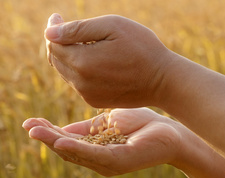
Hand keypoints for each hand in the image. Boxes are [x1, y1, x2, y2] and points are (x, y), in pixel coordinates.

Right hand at [23, 108, 186, 175]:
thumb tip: (61, 128)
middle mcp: (100, 160)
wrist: (174, 132)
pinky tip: (62, 140)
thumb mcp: (110, 122)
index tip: (29, 122)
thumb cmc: (145, 125)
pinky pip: (95, 155)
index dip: (48, 133)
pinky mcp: (121, 161)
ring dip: (55, 143)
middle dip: (47, 139)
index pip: (67, 143)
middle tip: (28, 126)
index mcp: (97, 149)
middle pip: (67, 151)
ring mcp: (110, 163)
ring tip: (36, 132)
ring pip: (77, 154)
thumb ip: (88, 127)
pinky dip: (78, 148)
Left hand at [45, 13, 171, 107]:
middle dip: (59, 43)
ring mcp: (87, 95)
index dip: (53, 28)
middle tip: (69, 29)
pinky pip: (78, 83)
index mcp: (82, 62)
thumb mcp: (112, 27)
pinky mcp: (95, 101)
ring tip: (87, 45)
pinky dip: (81, 71)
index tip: (59, 17)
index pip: (52, 43)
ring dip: (70, 57)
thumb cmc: (143, 48)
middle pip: (56, 59)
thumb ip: (78, 29)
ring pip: (66, 72)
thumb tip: (49, 33)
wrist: (164, 81)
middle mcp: (80, 82)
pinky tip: (97, 62)